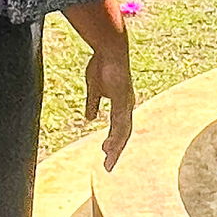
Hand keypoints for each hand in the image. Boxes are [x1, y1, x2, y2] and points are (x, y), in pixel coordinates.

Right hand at [84, 45, 135, 169]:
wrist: (109, 50)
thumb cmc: (102, 65)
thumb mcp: (94, 88)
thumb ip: (93, 103)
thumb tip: (90, 119)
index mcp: (121, 104)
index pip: (118, 128)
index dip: (113, 142)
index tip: (105, 154)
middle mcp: (126, 106)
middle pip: (123, 133)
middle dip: (115, 150)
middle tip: (108, 166)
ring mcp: (125, 103)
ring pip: (122, 131)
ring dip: (115, 147)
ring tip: (108, 160)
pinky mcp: (122, 99)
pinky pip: (119, 121)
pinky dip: (116, 135)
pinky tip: (111, 145)